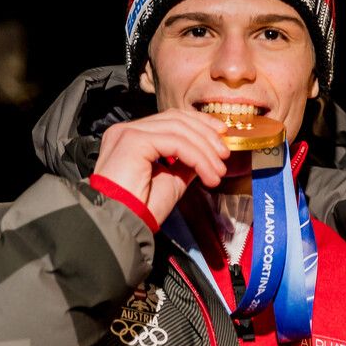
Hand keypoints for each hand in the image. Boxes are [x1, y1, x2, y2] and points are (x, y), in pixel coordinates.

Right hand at [94, 109, 230, 224]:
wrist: (121, 226)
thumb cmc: (140, 209)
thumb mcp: (171, 180)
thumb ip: (185, 161)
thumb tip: (207, 152)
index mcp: (133, 137)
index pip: (171, 119)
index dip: (200, 124)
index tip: (221, 139)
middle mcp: (127, 130)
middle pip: (176, 119)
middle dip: (206, 134)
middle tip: (224, 156)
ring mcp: (128, 132)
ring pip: (178, 129)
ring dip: (205, 150)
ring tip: (218, 172)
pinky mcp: (133, 140)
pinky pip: (175, 142)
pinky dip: (197, 158)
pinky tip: (207, 175)